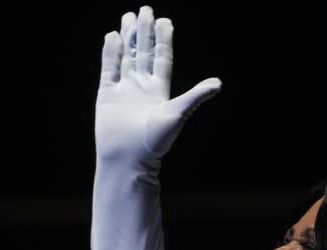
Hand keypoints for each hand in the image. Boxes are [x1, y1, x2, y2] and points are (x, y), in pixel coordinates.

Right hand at [90, 6, 220, 249]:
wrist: (129, 158)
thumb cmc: (155, 141)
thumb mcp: (178, 113)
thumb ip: (196, 96)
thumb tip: (219, 83)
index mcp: (160, 90)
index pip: (162, 58)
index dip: (164, 40)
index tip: (165, 20)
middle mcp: (142, 87)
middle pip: (143, 53)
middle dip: (145, 32)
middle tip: (145, 9)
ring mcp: (124, 90)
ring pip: (126, 57)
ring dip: (128, 38)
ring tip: (128, 17)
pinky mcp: (107, 95)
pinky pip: (109, 69)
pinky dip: (110, 53)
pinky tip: (112, 37)